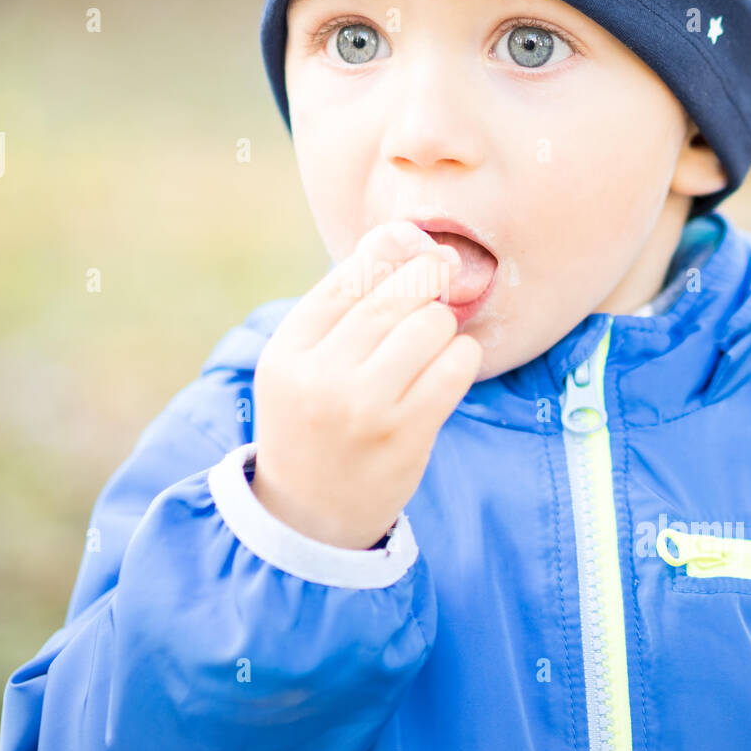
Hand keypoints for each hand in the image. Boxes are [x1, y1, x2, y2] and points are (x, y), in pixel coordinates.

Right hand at [250, 220, 483, 549]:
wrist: (310, 514)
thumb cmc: (313, 421)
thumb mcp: (300, 363)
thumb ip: (341, 305)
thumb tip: (402, 235)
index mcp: (288, 352)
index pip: (347, 277)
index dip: (388, 250)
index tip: (413, 243)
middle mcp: (322, 376)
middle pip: (394, 296)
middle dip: (426, 277)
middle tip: (441, 270)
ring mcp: (365, 407)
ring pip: (430, 324)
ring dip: (443, 321)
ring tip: (434, 336)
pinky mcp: (407, 432)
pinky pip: (455, 366)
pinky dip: (463, 355)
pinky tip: (451, 362)